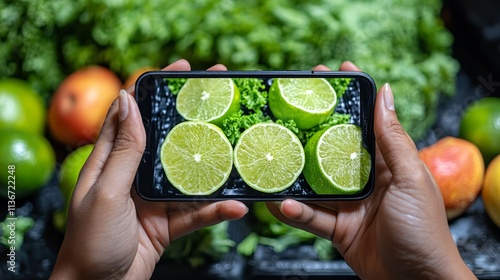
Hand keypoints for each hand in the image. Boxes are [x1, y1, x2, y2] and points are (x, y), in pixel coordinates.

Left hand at [50, 59, 247, 279]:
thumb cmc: (91, 243)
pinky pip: (197, 212)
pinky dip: (216, 210)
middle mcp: (135, 174)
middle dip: (194, 116)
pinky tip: (235, 207)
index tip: (182, 69)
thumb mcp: (108, 192)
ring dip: (215, 164)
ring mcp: (155, 198)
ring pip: (190, 174)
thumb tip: (129, 101)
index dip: (156, 87)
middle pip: (168, 137)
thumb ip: (123, 150)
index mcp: (112, 160)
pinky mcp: (169, 222)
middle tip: (223, 96)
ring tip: (242, 148)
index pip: (134, 113)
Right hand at [267, 62, 475, 278]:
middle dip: (312, 127)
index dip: (350, 96)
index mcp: (387, 163)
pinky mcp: (336, 229)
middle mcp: (364, 180)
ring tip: (272, 161)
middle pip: (332, 148)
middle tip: (287, 107)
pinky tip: (282, 204)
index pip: (366, 122)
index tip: (331, 72)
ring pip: (314, 184)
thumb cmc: (423, 229)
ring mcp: (348, 205)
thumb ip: (393, 139)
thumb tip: (387, 94)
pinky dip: (295, 212)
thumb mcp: (409, 178)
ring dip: (293, 176)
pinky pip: (310, 217)